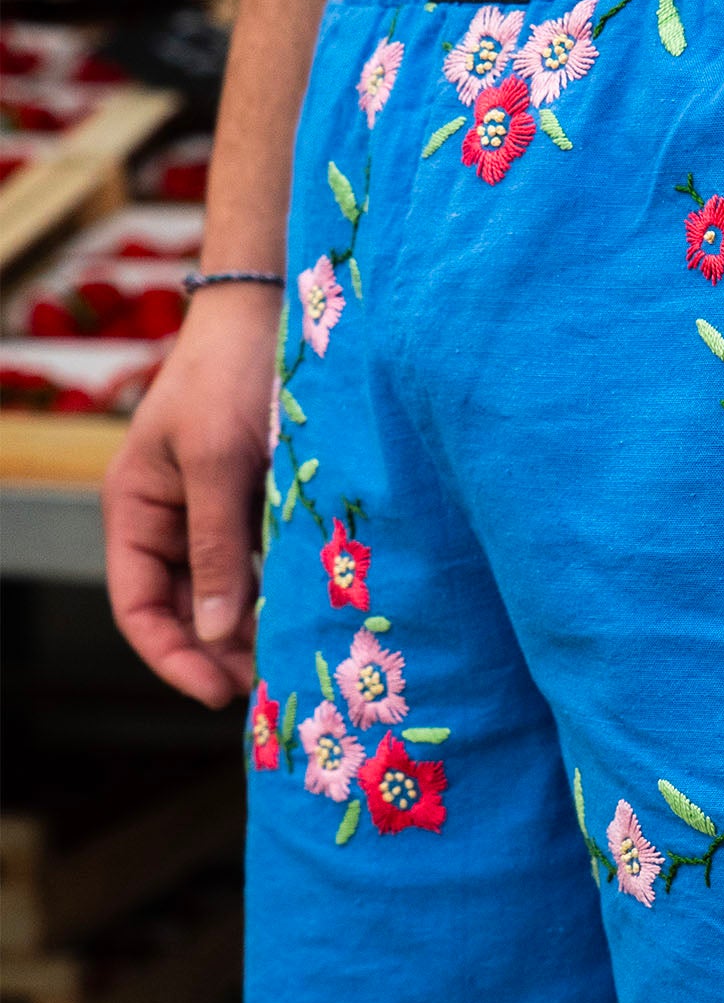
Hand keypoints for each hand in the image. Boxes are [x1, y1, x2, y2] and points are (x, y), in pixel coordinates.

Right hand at [104, 286, 279, 705]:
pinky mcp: (254, 499)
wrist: (274, 308)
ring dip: (250, 628)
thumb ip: (215, 548)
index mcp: (135, 508)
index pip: (138, 606)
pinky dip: (277, 591)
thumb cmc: (234, 376)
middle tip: (269, 688)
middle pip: (181, 608)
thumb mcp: (219, 463)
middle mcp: (167, 516)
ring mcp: (211, 510)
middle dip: (217, 652)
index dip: (171, 657)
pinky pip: (259, 562)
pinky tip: (310, 612)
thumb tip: (210, 633)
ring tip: (292, 660)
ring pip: (223, 591)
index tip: (218, 693)